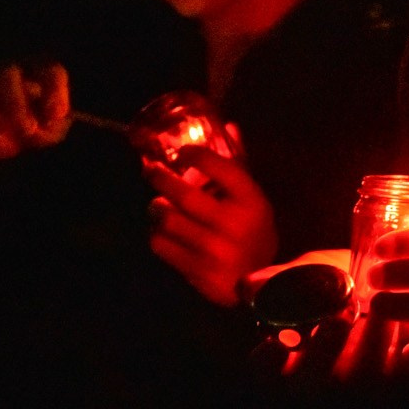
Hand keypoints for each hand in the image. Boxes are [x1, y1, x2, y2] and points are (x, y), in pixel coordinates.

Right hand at [0, 62, 72, 159]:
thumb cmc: (37, 130)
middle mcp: (9, 68)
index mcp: (40, 70)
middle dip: (15, 103)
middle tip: (26, 129)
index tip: (57, 116)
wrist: (11, 143)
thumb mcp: (52, 130)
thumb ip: (52, 124)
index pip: (49, 70)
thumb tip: (48, 118)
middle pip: (6, 73)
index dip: (54, 91)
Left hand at [145, 145, 278, 306]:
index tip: (182, 152)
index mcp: (252, 201)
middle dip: (161, 178)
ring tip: (157, 205)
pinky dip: (157, 235)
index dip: (197, 155)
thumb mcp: (254, 198)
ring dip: (156, 209)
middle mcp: (234, 224)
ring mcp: (214, 250)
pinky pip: (162, 245)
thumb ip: (238, 165)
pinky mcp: (197, 270)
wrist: (258, 281)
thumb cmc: (253, 231)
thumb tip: (228, 127)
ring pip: (168, 220)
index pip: (223, 168)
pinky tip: (163, 231)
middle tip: (150, 170)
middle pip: (185, 195)